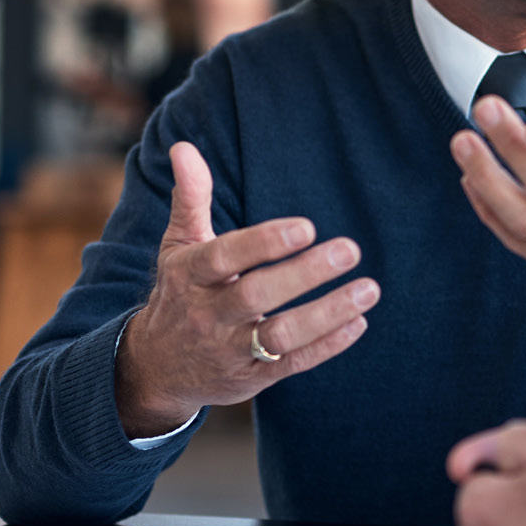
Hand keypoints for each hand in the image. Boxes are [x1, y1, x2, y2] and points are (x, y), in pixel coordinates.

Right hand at [116, 142, 379, 437]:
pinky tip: (358, 322)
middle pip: (257, 295)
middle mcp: (208, 314)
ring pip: (280, 336)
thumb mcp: (178, 246)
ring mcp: (231, 350)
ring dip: (327, 314)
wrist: (157, 368)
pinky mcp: (252, 378)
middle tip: (351, 248)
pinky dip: (328, 345)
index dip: (264, 242)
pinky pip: (293, 364)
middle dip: (305, 274)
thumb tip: (184, 147)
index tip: (306, 227)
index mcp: (189, 275)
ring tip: (369, 289)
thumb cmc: (179, 293)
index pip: (224, 256)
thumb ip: (190, 198)